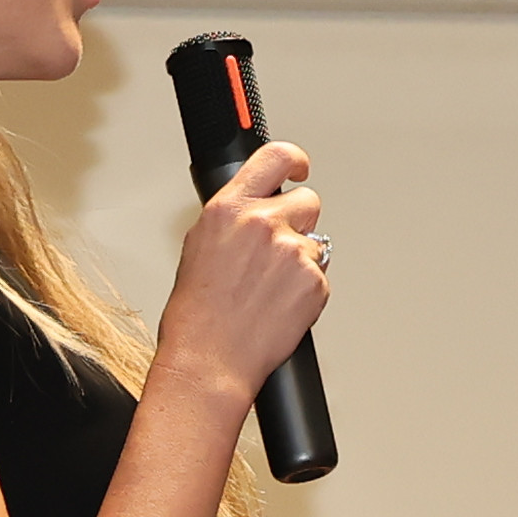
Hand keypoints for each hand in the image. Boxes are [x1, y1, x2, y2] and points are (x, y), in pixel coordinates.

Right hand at [150, 140, 325, 412]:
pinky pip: (320, 275)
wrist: (209, 359)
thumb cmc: (197, 314)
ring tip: (270, 289)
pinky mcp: (314, 281)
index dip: (295, 160)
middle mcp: (263, 223)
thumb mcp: (200, 246)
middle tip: (279, 252)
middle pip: (307, 201)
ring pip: (315, 242)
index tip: (299, 168)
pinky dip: (306, 290)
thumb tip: (252, 208)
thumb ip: (233, 218)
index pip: (276, 157)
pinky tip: (279, 306)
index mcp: (230, 209)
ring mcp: (293, 252)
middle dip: (298, 223)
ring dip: (301, 261)